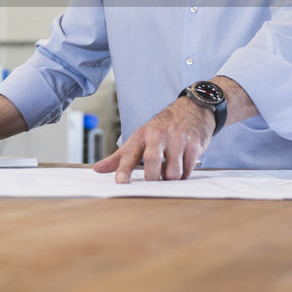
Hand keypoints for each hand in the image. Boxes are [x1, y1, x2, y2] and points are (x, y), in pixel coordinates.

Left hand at [93, 95, 213, 182]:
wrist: (191, 110)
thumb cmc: (161, 128)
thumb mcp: (139, 138)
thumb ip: (119, 157)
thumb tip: (97, 169)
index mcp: (142, 136)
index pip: (130, 154)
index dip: (124, 169)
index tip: (120, 182)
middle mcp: (158, 136)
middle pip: (152, 162)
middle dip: (153, 177)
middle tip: (154, 180)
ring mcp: (177, 140)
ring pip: (172, 172)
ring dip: (170, 178)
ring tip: (169, 171)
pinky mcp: (193, 146)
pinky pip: (187, 171)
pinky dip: (183, 175)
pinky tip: (181, 166)